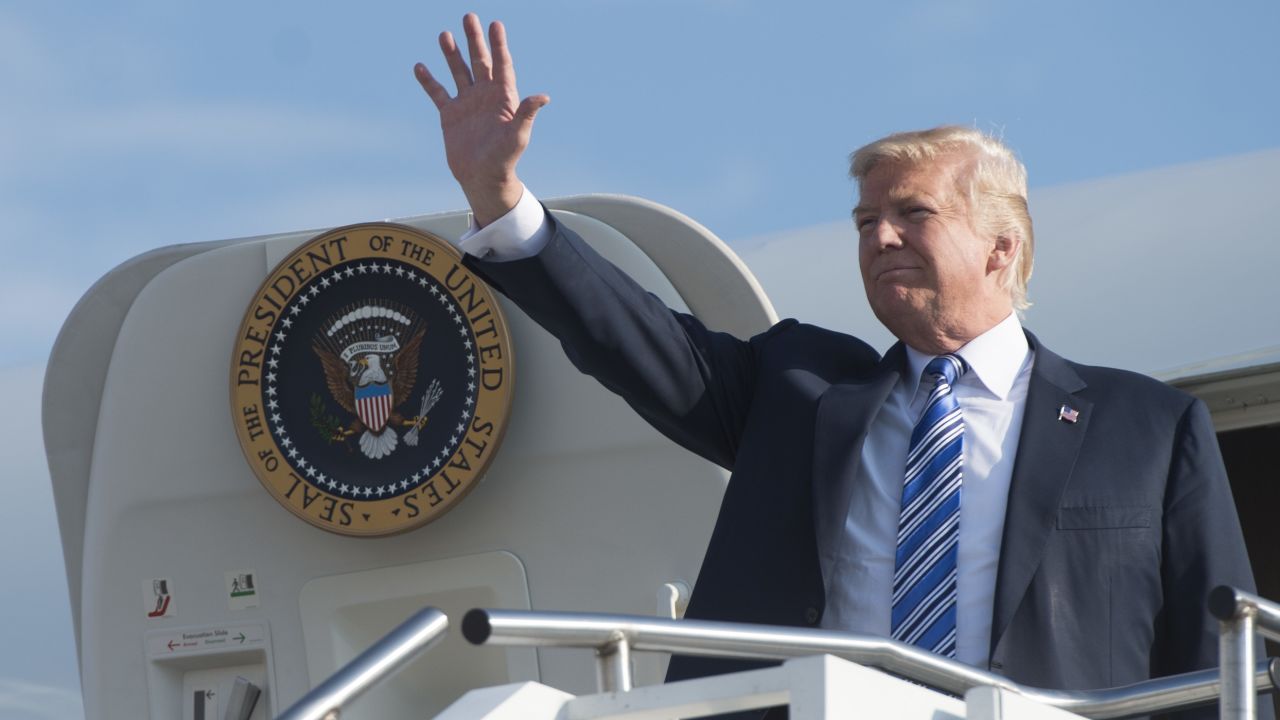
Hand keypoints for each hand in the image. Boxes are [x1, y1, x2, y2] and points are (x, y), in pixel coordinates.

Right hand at [414, 14, 549, 225]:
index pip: (502, 65)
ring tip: (445, 35)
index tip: (496, 24)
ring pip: (458, 72)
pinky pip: (438, 93)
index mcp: (503, 98)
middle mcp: (485, 96)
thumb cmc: (505, 159)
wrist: (483, 178)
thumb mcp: (518, 136)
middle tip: (469, 17)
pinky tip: (420, 66)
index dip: (499, 45)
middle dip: (475, 40)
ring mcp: (467, 103)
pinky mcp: (450, 115)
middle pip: (479, 61)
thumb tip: (543, 97)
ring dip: (452, 54)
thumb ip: (527, 114)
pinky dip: (428, 81)